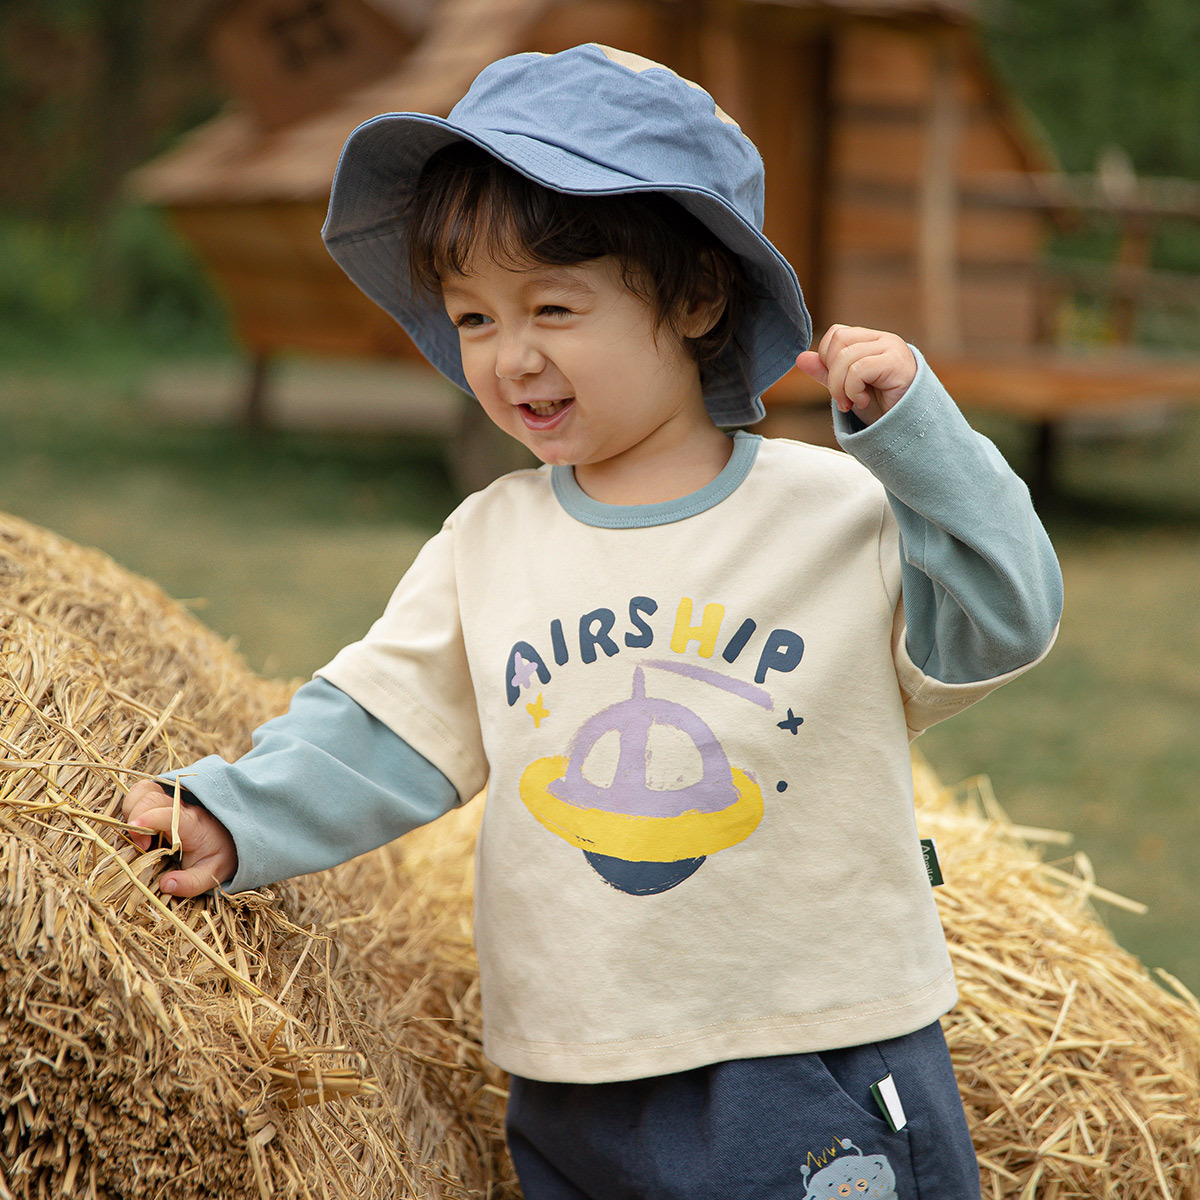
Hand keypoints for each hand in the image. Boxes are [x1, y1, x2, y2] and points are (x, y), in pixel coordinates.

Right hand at [123, 779, 237, 896]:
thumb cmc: (220, 855)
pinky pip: (143, 793)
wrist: (233, 836)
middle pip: (151, 797)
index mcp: (193, 823)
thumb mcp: (211, 874)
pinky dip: (133, 805)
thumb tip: (166, 885)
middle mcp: (181, 807)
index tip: (137, 837)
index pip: (169, 814)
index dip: (149, 820)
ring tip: (137, 833)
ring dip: (132, 808)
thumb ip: (191, 883)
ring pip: (144, 790)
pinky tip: (138, 827)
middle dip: (136, 818)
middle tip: (142, 846)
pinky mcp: (164, 801)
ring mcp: (172, 801)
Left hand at [795, 325, 916, 425]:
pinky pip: (859, 369)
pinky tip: (863, 402)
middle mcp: (883, 339)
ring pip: (846, 357)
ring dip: (841, 388)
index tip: (837, 386)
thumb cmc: (881, 408)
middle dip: (831, 375)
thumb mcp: (847, 389)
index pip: (836, 333)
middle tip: (842, 399)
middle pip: (838, 341)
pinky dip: (853, 390)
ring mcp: (892, 348)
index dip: (827, 359)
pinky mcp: (897, 363)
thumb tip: (800, 358)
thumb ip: (826, 373)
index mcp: (871, 340)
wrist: (907, 429)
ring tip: (853, 404)